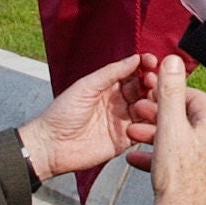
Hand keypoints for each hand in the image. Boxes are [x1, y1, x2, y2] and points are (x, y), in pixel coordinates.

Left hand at [17, 52, 156, 182]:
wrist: (51, 146)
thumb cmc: (61, 114)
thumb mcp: (86, 86)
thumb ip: (111, 72)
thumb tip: (134, 58)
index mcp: (109, 86)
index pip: (133, 72)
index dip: (144, 66)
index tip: (152, 61)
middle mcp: (119, 102)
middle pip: (144, 89)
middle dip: (152, 82)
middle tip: (154, 80)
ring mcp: (123, 120)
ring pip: (148, 107)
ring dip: (154, 101)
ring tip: (152, 99)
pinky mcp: (126, 139)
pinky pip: (145, 130)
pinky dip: (152, 123)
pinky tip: (152, 117)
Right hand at [138, 55, 205, 204]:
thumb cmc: (178, 176)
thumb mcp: (169, 126)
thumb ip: (170, 92)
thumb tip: (174, 61)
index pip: (194, 98)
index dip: (170, 93)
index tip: (151, 95)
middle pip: (185, 119)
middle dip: (158, 115)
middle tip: (137, 114)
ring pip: (178, 140)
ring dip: (154, 135)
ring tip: (132, 135)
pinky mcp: (198, 178)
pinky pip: (176, 160)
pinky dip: (157, 156)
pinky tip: (136, 159)